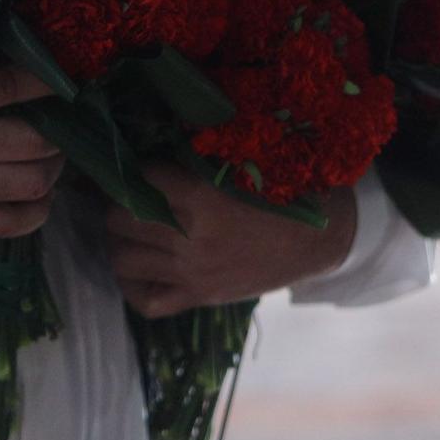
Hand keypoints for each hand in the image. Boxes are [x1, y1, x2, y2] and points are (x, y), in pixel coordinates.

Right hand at [0, 66, 64, 236]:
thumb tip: (5, 56)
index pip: (9, 86)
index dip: (45, 80)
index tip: (65, 74)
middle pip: (34, 142)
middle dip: (58, 134)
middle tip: (61, 124)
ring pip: (31, 183)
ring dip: (53, 170)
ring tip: (53, 158)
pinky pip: (12, 223)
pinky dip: (37, 212)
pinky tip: (41, 198)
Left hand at [106, 164, 359, 317]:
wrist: (321, 241)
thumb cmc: (286, 194)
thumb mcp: (247, 164)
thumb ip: (200, 156)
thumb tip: (154, 138)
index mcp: (205, 199)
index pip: (144, 178)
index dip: (138, 166)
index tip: (144, 163)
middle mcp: (192, 239)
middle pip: (120, 220)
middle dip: (118, 202)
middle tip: (129, 194)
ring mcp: (193, 273)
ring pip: (122, 259)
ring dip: (119, 239)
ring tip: (131, 227)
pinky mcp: (199, 297)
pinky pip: (146, 300)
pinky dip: (133, 284)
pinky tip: (140, 265)